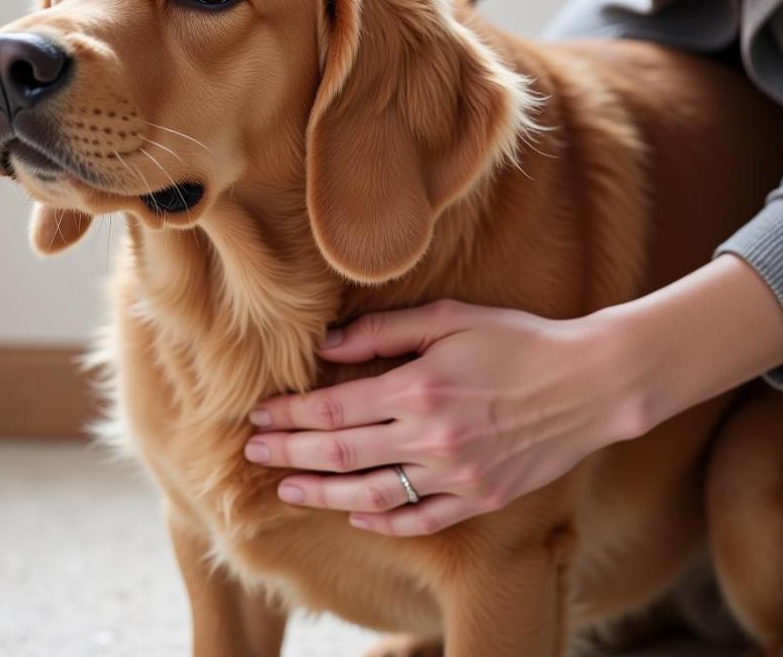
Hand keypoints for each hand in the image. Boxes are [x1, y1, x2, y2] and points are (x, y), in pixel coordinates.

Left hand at [244, 256, 782, 536]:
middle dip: (290, 454)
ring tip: (287, 491)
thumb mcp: (451, 319)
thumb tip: (328, 346)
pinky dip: (383, 522)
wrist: (590, 383)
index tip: (260, 415)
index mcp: (422, 388)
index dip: (291, 414)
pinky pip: (421, 519)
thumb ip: (385, 332)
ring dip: (322, 495)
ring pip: (372, 496)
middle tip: (251, 454)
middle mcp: (433, 438)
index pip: (335, 409)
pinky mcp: (481, 498)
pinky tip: (355, 516)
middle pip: (341, 453)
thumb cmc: (519, 339)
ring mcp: (457, 475)